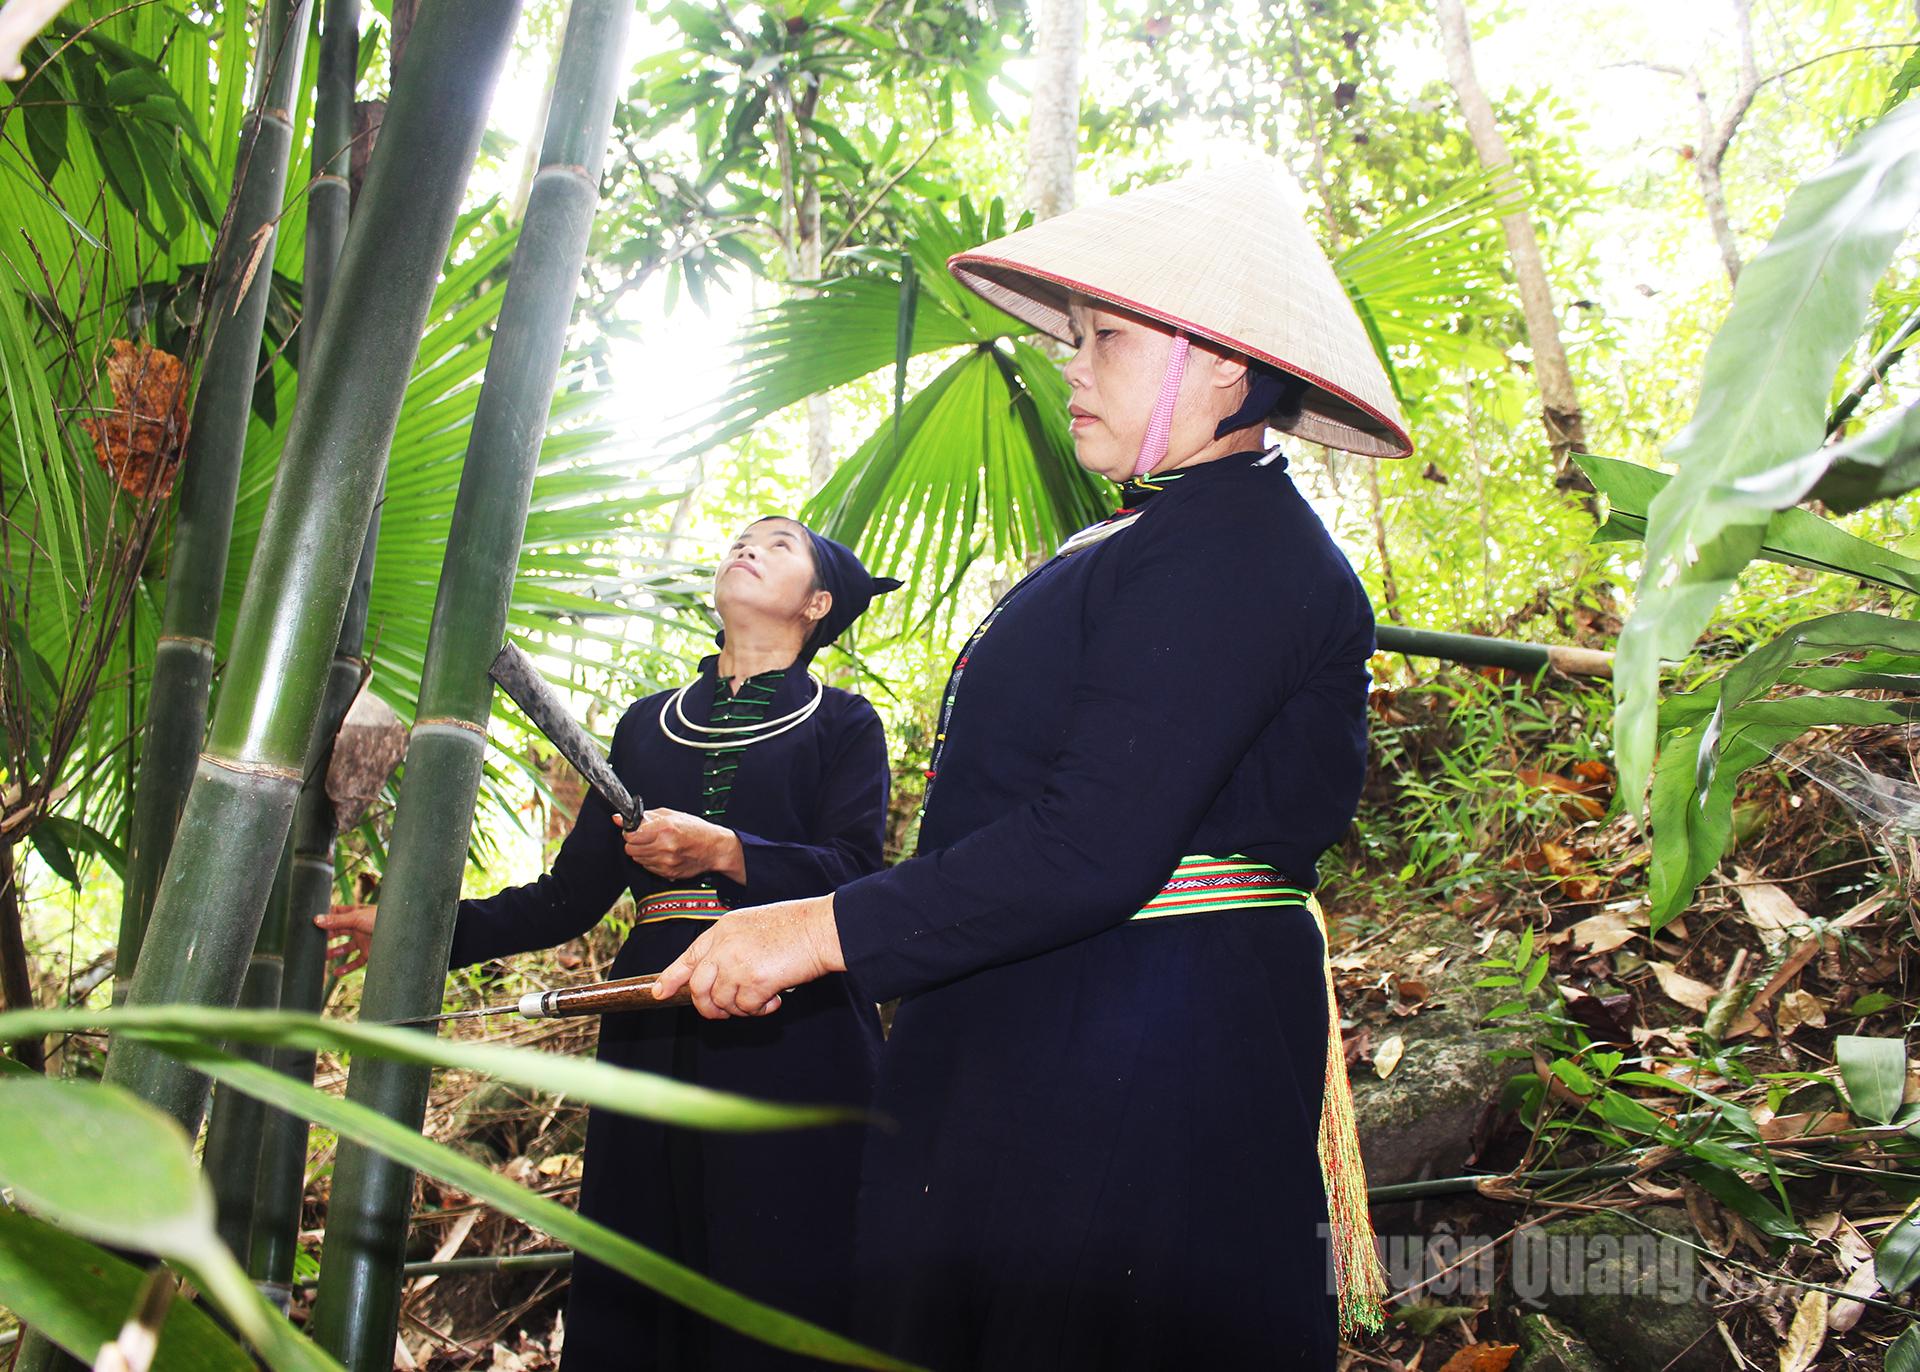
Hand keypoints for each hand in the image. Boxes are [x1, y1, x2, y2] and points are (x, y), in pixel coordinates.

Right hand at [315, 903, 375, 975]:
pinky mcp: (370, 953)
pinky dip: (346, 968)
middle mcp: (358, 927)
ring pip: (345, 948)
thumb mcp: (356, 918)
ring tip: (321, 959)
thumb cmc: (381, 918)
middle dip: (325, 938)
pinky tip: (336, 973)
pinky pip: (355, 962)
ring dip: (333, 953)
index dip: (324, 918)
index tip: (310, 922)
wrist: (401, 932)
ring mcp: (363, 940)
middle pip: (338, 932)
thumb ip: (336, 921)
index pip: (336, 914)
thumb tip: (316, 919)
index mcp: (355, 914)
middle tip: (311, 943)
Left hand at [616, 807, 744, 881]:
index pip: (631, 835)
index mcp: (665, 828)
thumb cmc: (696, 829)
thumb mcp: (671, 815)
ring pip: (638, 859)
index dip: (629, 832)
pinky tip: (662, 854)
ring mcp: (666, 862)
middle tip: (643, 838)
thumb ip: (644, 816)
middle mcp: (664, 846)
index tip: (633, 830)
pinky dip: (651, 861)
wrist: (714, 848)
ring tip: (656, 845)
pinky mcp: (668, 873)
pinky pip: (648, 867)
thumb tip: (618, 818)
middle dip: (634, 843)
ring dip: (642, 852)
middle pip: (631, 849)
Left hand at [651, 894, 843, 1018]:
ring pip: (722, 1002)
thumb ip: (730, 948)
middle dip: (708, 1007)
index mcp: (722, 930)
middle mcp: (724, 947)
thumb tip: (718, 981)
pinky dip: (759, 1010)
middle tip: (724, 1012)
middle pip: (699, 988)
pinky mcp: (754, 981)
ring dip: (740, 1008)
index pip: (688, 958)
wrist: (820, 928)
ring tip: (761, 999)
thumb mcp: (751, 927)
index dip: (671, 978)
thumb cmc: (794, 927)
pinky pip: (746, 1008)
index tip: (659, 992)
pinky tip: (774, 1000)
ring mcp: (737, 964)